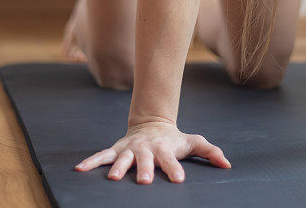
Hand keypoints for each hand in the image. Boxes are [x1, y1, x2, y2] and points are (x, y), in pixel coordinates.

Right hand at [75, 121, 230, 183]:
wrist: (152, 123)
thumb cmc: (174, 139)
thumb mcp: (193, 142)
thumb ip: (209, 151)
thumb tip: (227, 164)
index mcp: (164, 148)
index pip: (171, 160)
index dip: (175, 169)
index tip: (179, 180)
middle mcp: (146, 149)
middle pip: (146, 160)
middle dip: (145, 170)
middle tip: (146, 181)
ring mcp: (130, 149)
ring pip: (122, 158)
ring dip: (118, 168)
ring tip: (114, 180)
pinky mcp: (116, 150)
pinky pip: (101, 156)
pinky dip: (90, 162)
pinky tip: (79, 170)